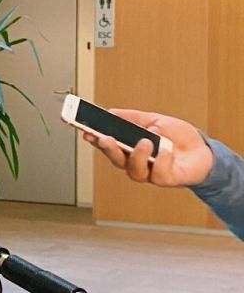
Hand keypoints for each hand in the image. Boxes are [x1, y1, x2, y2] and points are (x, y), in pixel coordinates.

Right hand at [82, 109, 213, 186]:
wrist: (205, 151)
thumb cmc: (180, 138)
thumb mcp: (155, 120)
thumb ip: (133, 118)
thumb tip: (111, 112)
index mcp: (131, 148)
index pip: (108, 145)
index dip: (95, 140)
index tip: (86, 131)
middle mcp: (137, 163)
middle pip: (116, 160)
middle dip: (108, 149)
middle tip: (104, 138)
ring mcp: (150, 173)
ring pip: (133, 171)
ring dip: (137, 156)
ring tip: (146, 142)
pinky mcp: (166, 180)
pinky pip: (157, 174)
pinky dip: (161, 160)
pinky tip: (167, 150)